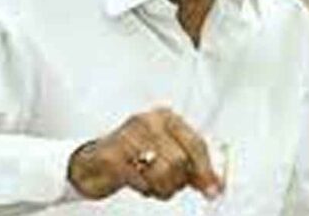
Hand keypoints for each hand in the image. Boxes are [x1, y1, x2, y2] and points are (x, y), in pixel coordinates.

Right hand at [67, 107, 223, 200]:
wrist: (93, 161)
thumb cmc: (132, 155)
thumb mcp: (165, 153)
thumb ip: (191, 165)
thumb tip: (215, 183)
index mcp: (165, 118)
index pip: (196, 143)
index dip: (206, 170)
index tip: (213, 189)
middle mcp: (148, 122)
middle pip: (180, 161)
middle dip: (178, 181)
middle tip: (170, 185)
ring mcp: (128, 137)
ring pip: (163, 173)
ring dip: (163, 188)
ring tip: (154, 185)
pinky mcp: (113, 156)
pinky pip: (141, 181)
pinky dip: (145, 190)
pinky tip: (139, 184)